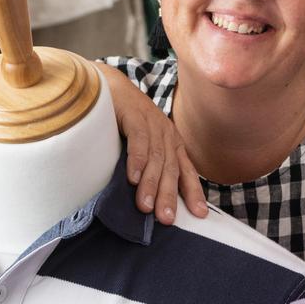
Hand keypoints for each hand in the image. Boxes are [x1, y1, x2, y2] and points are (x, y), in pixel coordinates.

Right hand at [97, 64, 207, 224]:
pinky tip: (133, 178)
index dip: (192, 192)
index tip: (199, 214)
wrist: (105, 84)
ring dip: (151, 184)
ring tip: (145, 207)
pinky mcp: (134, 114)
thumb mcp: (139, 142)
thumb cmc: (120, 118)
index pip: (185, 170)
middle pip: (171, 169)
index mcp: (170, 141)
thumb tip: (144, 198)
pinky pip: (139, 140)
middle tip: (166, 219)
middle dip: (169, 195)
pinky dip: (137, 160)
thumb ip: (145, 165)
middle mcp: (165, 133)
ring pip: (156, 158)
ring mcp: (151, 122)